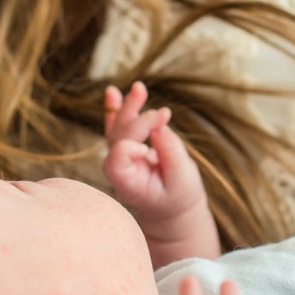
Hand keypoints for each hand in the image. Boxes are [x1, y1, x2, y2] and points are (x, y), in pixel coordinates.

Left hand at [102, 82, 205, 220]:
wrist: (173, 206)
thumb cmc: (178, 197)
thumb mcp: (183, 180)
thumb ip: (171, 154)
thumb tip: (160, 127)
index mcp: (128, 184)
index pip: (118, 159)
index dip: (130, 147)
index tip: (150, 149)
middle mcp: (118, 169)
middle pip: (118, 138)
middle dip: (138, 121)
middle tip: (163, 114)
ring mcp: (120, 157)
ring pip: (117, 128)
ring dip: (128, 107)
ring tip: (138, 88)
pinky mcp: (126, 145)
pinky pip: (117, 125)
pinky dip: (115, 109)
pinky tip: (111, 93)